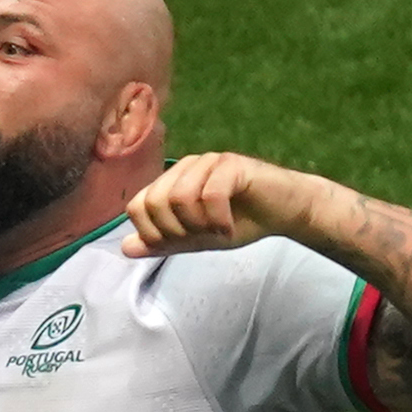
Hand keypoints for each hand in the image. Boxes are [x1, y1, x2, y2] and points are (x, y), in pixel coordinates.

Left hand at [121, 152, 326, 256]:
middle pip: (155, 202)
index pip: (137, 206)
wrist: (286, 212)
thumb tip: (125, 249)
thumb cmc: (243, 222)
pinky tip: (230, 228)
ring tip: (219, 232)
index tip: (182, 242)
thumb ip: (164, 242)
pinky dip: (218, 220)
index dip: (153, 233)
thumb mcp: (199, 239)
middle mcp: (184, 167)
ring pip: (180, 198)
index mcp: (171, 182)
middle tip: (202, 238)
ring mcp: (207, 163)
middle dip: (177, 230)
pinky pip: (210, 194)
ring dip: (200, 225)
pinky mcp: (231, 165)